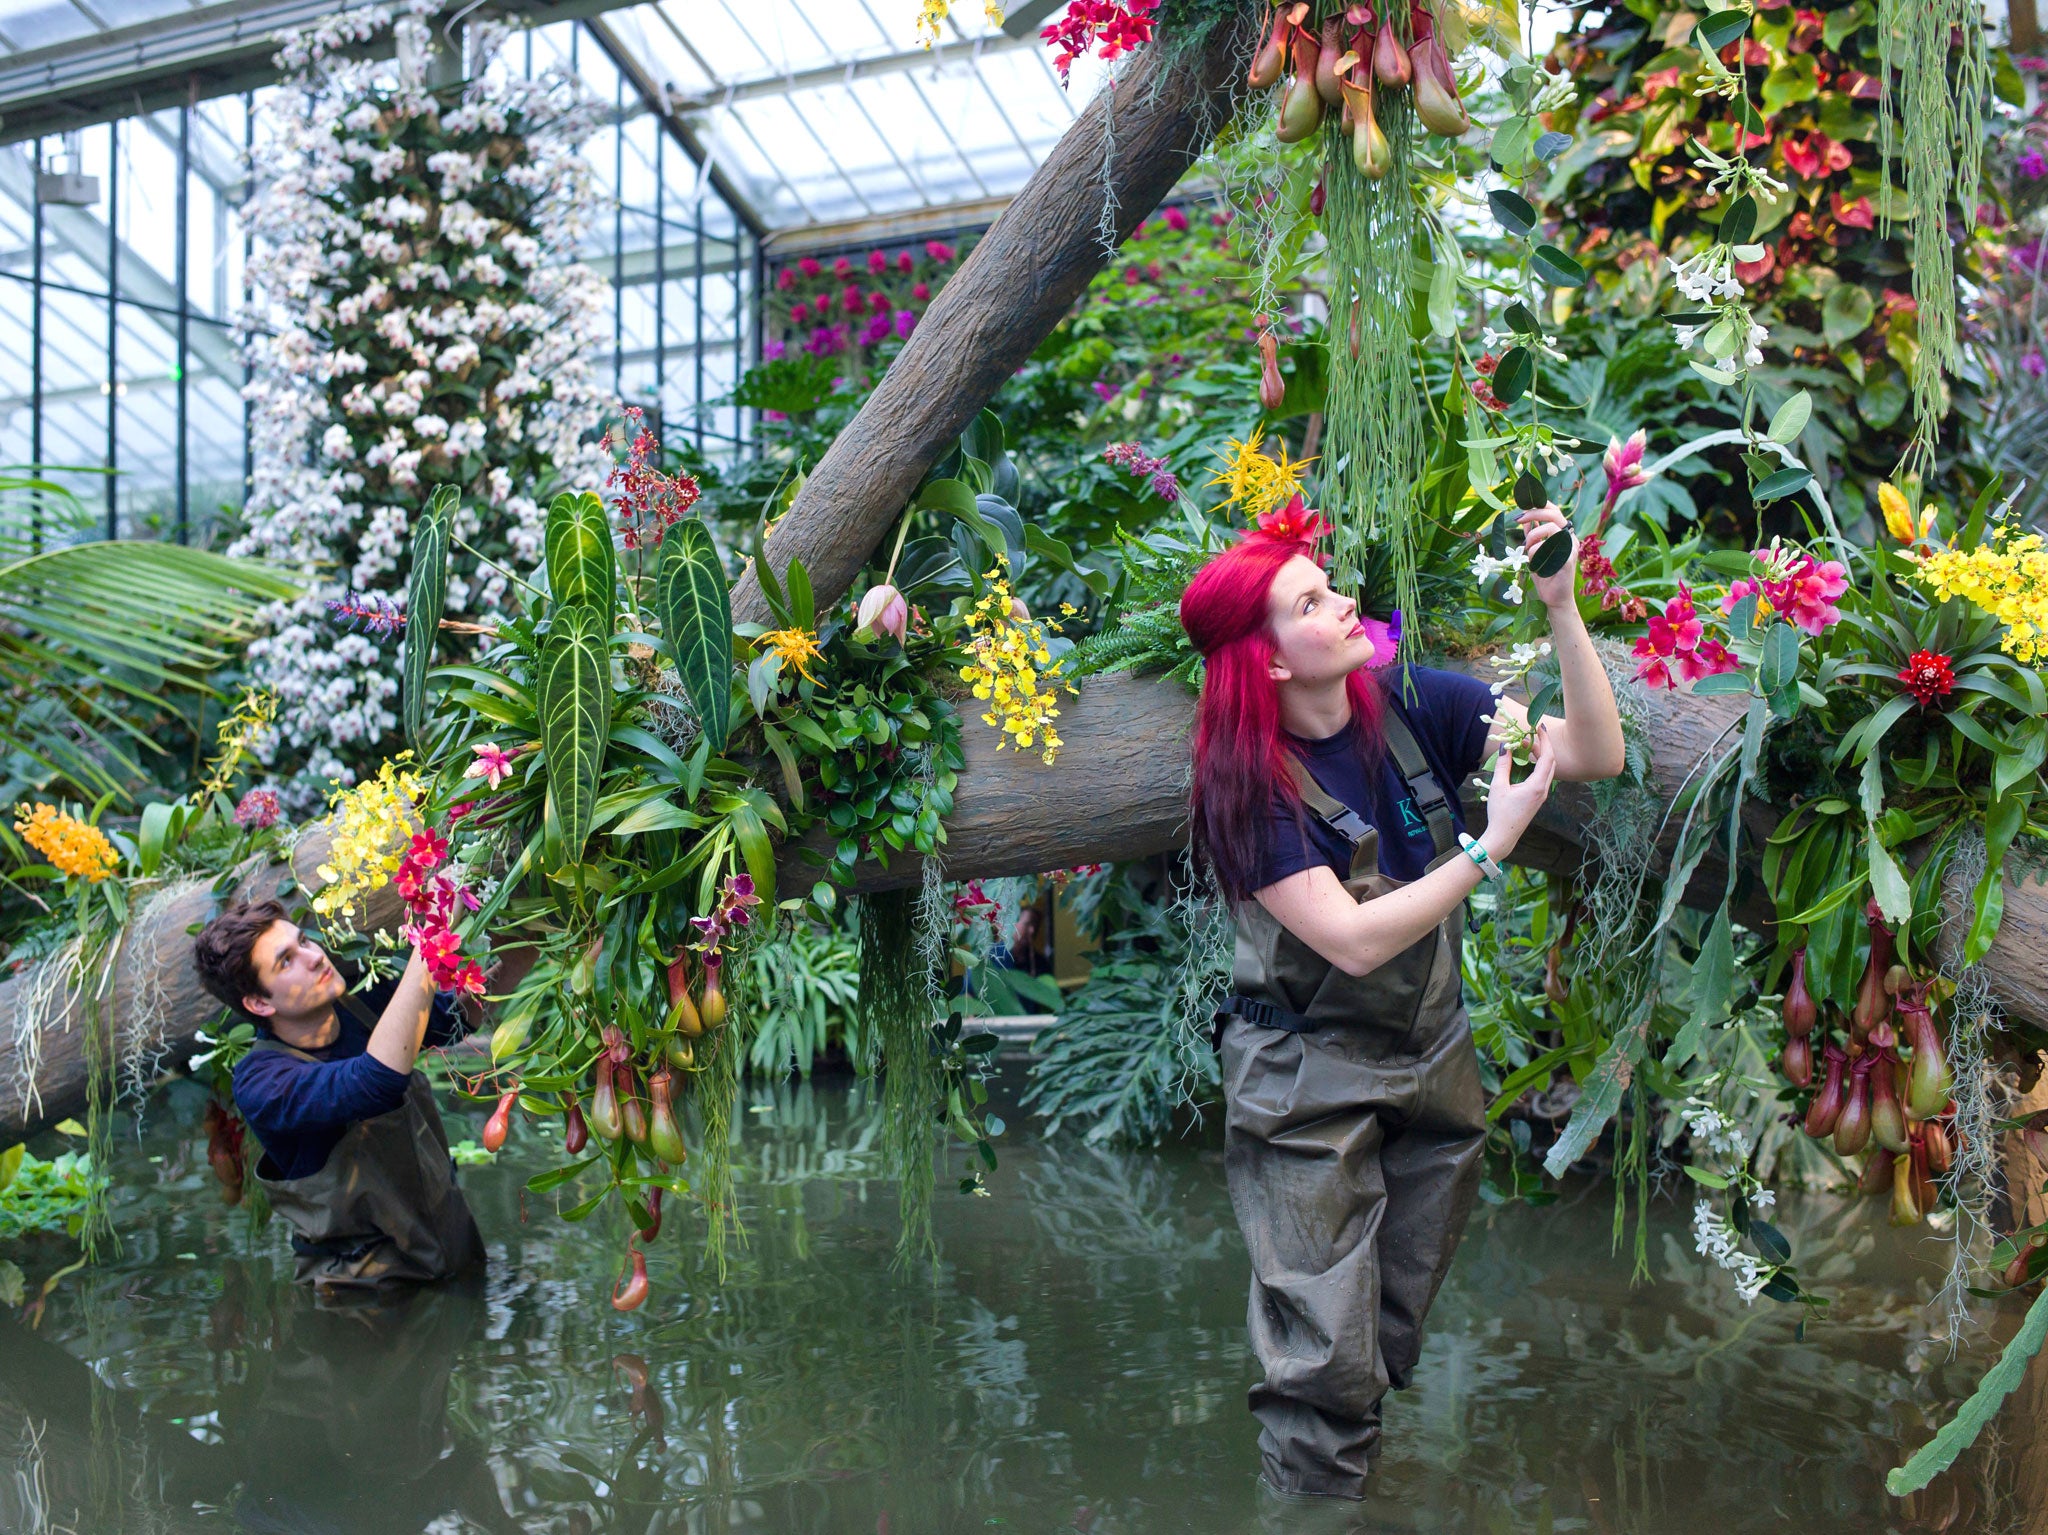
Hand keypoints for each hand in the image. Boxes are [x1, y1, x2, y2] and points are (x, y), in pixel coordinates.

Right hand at [1479, 721, 1557, 857]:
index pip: (1547, 757)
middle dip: (1543, 746)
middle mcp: (1543, 789)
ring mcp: (1542, 795)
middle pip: (1550, 762)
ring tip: (1527, 746)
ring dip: (1541, 756)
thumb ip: (1503, 765)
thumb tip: (1504, 747)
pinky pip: (1543, 776)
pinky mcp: (1537, 798)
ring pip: (1548, 769)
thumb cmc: (1500, 813)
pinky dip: (1538, 765)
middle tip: (1531, 735)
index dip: (1544, 740)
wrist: (1504, 836)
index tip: (1538, 727)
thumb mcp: (1499, 787)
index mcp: (1537, 786)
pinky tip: (1527, 762)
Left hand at [1519, 503, 1575, 609]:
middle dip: (1533, 512)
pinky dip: (1536, 552)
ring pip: (1550, 529)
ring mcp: (1571, 548)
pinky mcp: (1568, 560)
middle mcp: (1570, 538)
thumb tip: (1525, 519)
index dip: (1539, 504)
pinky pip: (1549, 547)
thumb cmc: (1545, 575)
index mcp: (1563, 534)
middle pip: (1554, 514)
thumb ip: (1533, 535)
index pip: (1554, 511)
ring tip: (1527, 550)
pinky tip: (1534, 562)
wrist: (1555, 598)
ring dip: (1532, 537)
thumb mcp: (1535, 552)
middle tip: (1518, 519)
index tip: (1522, 506)